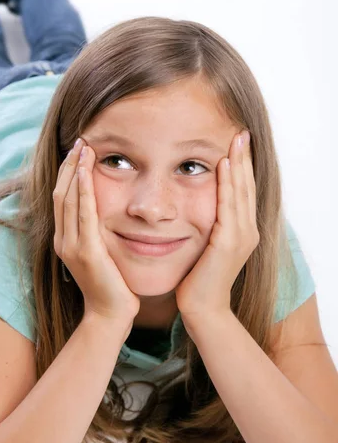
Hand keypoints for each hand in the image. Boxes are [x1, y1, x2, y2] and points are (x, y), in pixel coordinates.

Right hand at [53, 139, 139, 332]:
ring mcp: (71, 245)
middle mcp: (63, 240)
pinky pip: (82, 212)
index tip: (78, 152)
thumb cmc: (112, 285)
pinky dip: (82, 189)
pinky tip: (86, 171)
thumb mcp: (101, 255)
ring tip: (83, 147)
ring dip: (74, 170)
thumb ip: (98, 235)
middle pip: (61, 193)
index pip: (62, 199)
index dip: (68, 174)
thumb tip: (107, 215)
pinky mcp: (85, 250)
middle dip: (69, 165)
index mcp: (65, 240)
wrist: (110, 315)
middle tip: (80, 141)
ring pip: (67, 198)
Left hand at [175, 130, 259, 325]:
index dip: (242, 167)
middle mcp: (247, 231)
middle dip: (244, 159)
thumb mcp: (205, 247)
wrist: (202, 309)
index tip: (237, 144)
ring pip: (241, 193)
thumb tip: (195, 208)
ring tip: (236, 141)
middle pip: (246, 187)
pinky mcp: (228, 243)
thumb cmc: (198, 280)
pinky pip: (228, 206)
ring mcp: (241, 237)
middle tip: (241, 133)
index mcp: (242, 231)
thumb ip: (208, 227)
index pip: (242, 192)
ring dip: (238, 165)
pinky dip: (227, 184)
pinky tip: (223, 166)